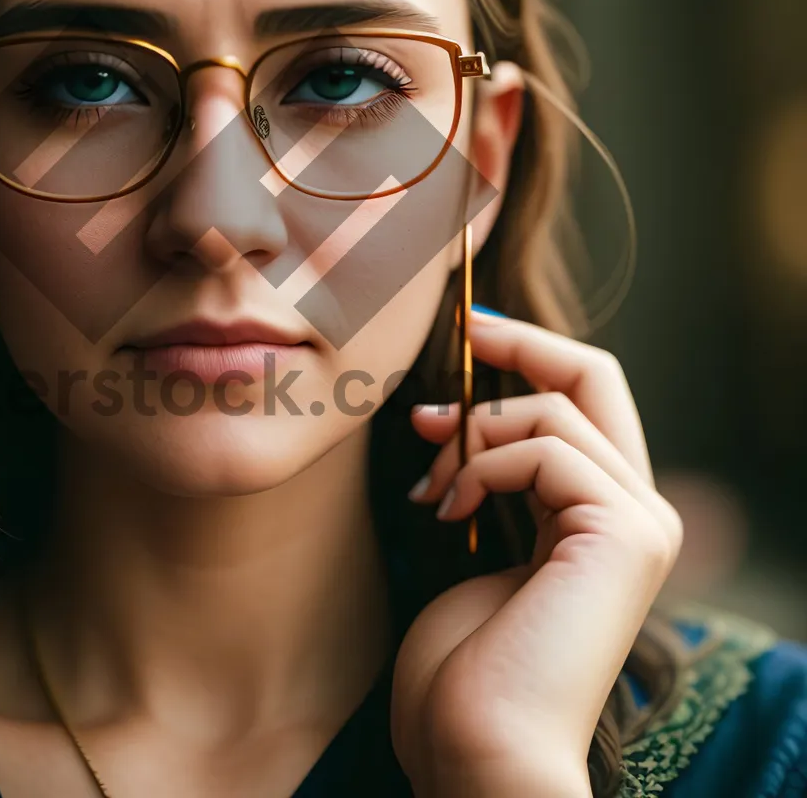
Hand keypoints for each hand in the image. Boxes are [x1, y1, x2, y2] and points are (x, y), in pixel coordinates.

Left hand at [389, 311, 682, 797]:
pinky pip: (546, 449)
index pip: (588, 391)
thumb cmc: (463, 658)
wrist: (476, 743)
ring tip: (432, 485)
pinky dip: (482, 467)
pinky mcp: (628, 535)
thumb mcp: (474, 537)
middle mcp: (637, 510)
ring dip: (475, 433)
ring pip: (555, 408)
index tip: (467, 330)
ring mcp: (641, 523)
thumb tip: (455, 407)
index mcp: (602, 510)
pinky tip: (448, 512)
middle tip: (457, 336)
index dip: (529, 347)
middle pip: (596, 373)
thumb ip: (489, 472)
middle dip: (517, 344)